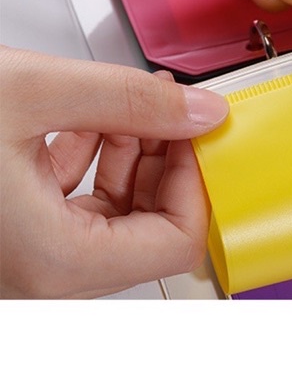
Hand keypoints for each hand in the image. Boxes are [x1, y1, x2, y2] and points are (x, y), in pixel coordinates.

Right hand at [0, 47, 228, 298]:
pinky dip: (93, 160)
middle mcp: (43, 271)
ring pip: (115, 213)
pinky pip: (76, 205)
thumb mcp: (31, 92)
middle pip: (150, 227)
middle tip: (172, 110)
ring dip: (132, 153)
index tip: (196, 132)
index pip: (177, 242)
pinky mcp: (13, 231)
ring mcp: (28, 255)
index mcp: (56, 259)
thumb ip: (127, 99)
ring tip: (132, 104)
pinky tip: (91, 119)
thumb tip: (199, 111)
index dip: (197, 180)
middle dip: (167, 160)